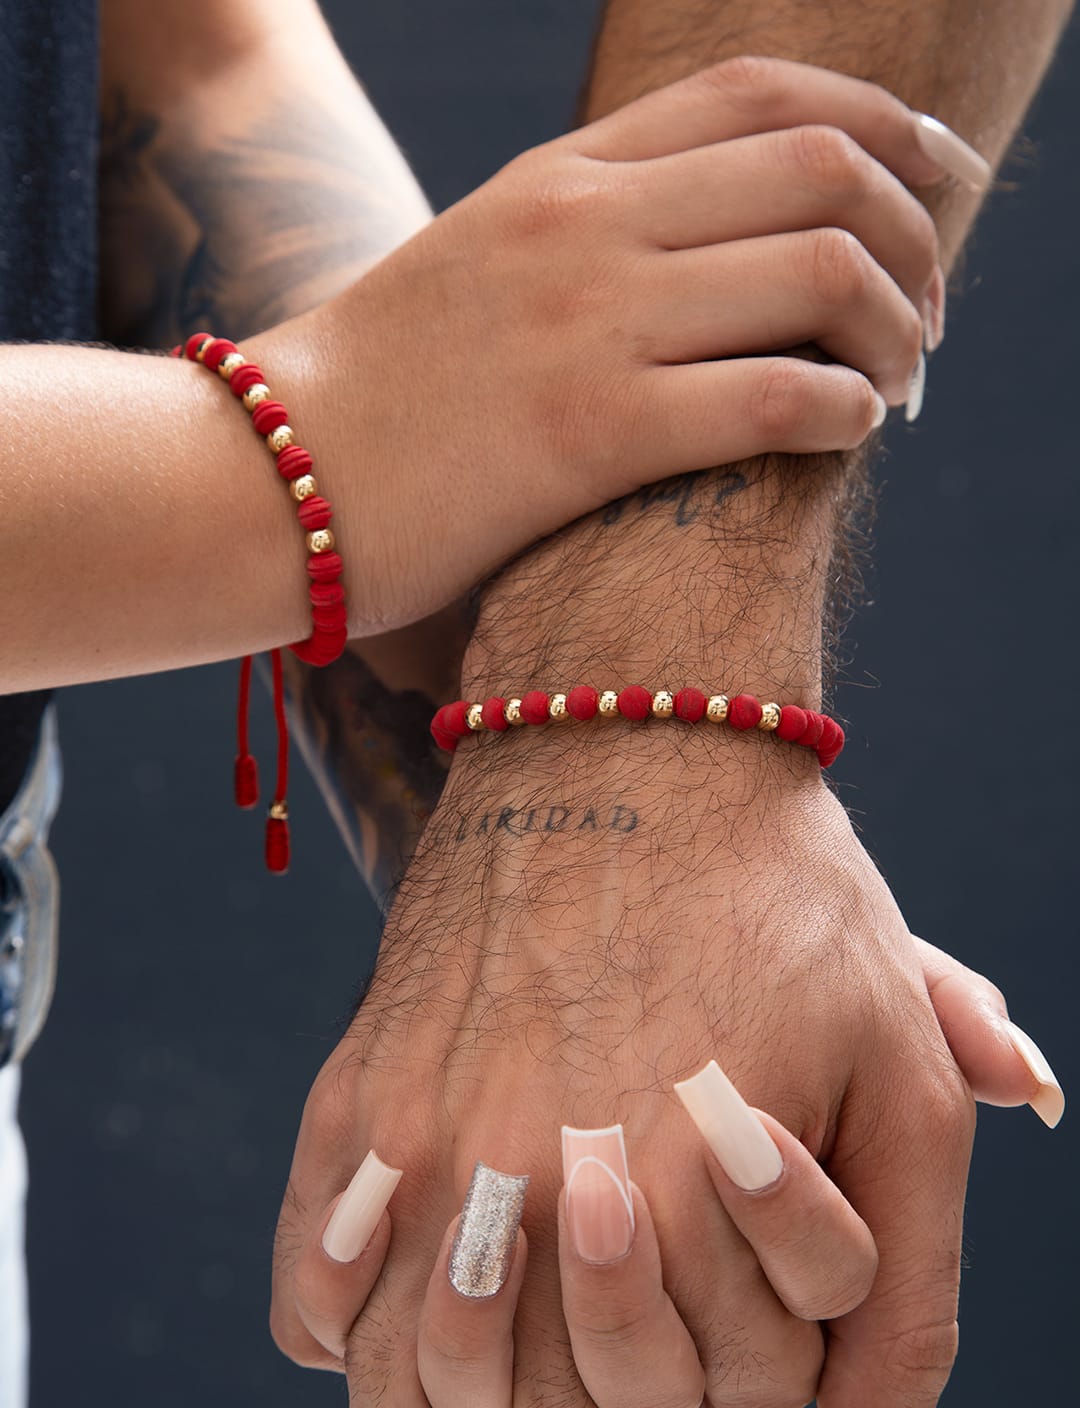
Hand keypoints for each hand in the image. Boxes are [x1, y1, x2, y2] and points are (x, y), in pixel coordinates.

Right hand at [271, 743, 1062, 1404]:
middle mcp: (534, 1184)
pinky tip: (415, 1300)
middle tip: (650, 1348)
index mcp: (684, 1189)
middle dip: (633, 1397)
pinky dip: (353, 1334)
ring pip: (416, 1384)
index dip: (767, 1382)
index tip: (763, 1328)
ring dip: (475, 1396)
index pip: (729, 1398)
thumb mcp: (895, 1051)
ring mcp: (427, 1143)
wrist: (626, 739)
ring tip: (524, 1361)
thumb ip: (918, 1258)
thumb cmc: (772, 888)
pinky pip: (313, 1295)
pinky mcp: (357, 1097)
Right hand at [277, 60, 959, 635]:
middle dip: (917, 233)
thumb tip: (706, 257)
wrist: (270, 478)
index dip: (882, 125)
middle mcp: (588, 224)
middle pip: (824, 168)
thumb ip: (589, 239)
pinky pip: (779, 395)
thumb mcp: (484, 269)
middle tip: (928, 312)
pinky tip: (851, 432)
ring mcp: (591, 322)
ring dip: (900, 330)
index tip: (933, 179)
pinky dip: (848, 410)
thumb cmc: (379, 395)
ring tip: (900, 382)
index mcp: (565, 176)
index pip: (766, 95)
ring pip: (823, 273)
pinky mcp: (590, 434)